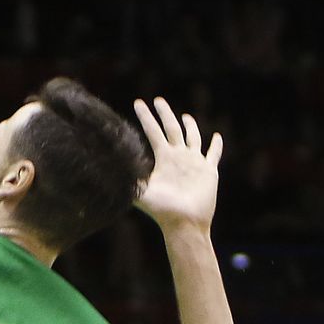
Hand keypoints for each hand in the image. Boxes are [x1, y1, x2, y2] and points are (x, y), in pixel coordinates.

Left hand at [133, 96, 222, 234]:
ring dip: (190, 126)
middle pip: (171, 129)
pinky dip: (216, 145)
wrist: (184, 223)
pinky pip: (213, 154)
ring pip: (193, 138)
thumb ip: (128, 181)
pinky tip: (216, 136)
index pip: (153, 132)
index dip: (146, 117)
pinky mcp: (209, 171)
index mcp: (163, 159)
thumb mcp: (142, 192)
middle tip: (158, 100)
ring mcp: (194, 163)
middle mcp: (178, 158)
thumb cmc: (162, 210)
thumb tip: (107, 171)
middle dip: (165, 114)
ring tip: (185, 116)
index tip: (138, 102)